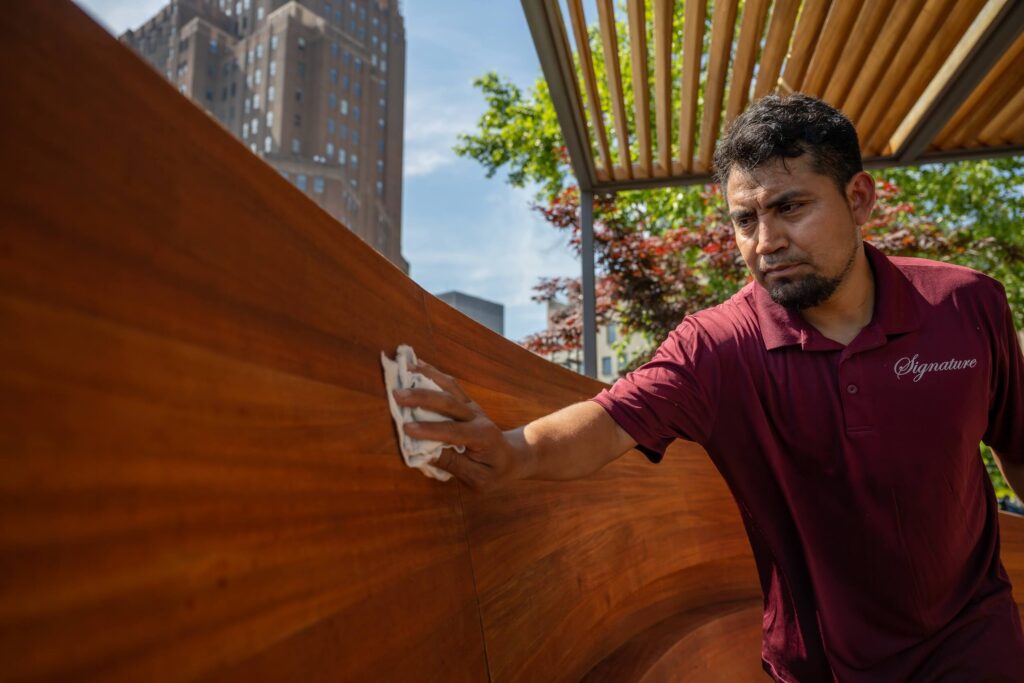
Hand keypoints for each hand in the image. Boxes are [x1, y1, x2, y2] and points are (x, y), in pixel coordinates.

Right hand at [391, 361, 529, 490]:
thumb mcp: (478, 477)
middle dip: (422, 397)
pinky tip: (415, 364)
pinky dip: (432, 372)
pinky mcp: (465, 401)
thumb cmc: (494, 471)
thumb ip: (454, 464)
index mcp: (482, 437)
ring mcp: (471, 406)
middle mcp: (477, 416)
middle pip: (449, 402)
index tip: (406, 428)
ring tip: (404, 367)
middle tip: (397, 394)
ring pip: (449, 386)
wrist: (512, 456)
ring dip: (426, 376)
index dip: (429, 430)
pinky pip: (449, 384)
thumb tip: (425, 453)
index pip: (452, 431)